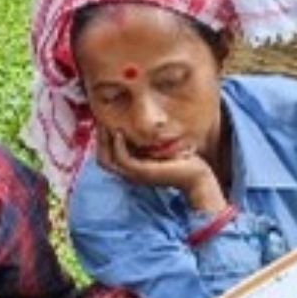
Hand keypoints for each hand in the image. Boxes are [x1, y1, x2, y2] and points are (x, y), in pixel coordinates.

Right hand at [94, 128, 225, 213]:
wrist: (197, 176)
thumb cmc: (183, 160)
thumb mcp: (162, 147)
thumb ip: (149, 140)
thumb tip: (142, 123)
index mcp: (133, 168)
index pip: (107, 157)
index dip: (102, 141)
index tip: (104, 122)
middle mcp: (130, 174)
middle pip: (102, 160)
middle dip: (99, 140)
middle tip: (100, 121)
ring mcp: (134, 174)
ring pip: (107, 160)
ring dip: (105, 141)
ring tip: (107, 125)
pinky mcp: (142, 172)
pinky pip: (122, 159)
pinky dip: (118, 146)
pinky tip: (120, 132)